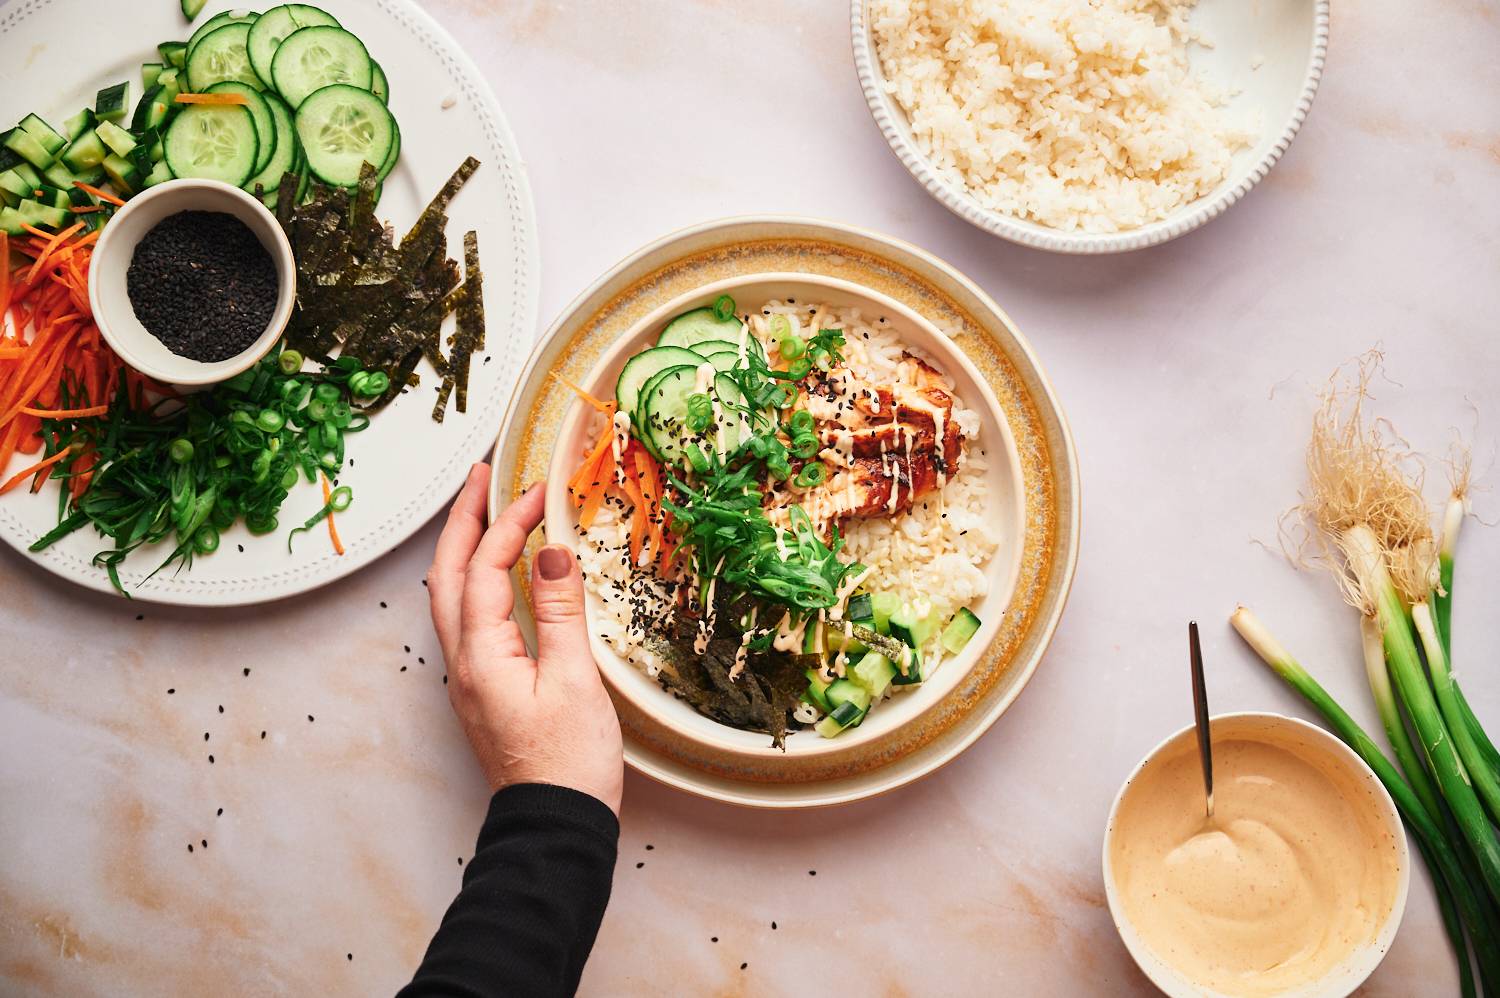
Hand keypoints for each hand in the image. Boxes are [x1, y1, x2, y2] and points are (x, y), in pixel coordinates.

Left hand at [427, 463, 622, 814]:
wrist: (553, 826)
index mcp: (481, 655)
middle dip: (464, 519)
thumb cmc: (568, 763)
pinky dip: (478, 580)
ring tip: (486, 510)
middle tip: (484, 476)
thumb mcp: (574, 681)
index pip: (487, 569)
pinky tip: (500, 574)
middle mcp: (463, 662)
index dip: (511, 523)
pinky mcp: (483, 688)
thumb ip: (561, 612)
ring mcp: (468, 677)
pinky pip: (468, 618)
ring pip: (451, 596)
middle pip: (448, 574)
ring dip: (465, 547)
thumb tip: (554, 550)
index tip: (540, 491)